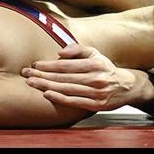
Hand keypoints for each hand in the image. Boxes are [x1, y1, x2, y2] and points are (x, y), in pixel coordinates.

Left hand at [21, 44, 153, 110]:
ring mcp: (96, 92)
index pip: (66, 64)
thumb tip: (59, 52)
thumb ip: (78, 49)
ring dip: (46, 85)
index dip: (49, 64)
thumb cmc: (105, 68)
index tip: (35, 64)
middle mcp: (95, 78)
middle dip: (42, 75)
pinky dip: (59, 98)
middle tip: (26, 73)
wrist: (127, 87)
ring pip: (66, 89)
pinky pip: (74, 101)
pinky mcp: (96, 104)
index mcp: (94, 64)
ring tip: (31, 82)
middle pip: (63, 77)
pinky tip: (47, 94)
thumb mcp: (95, 54)